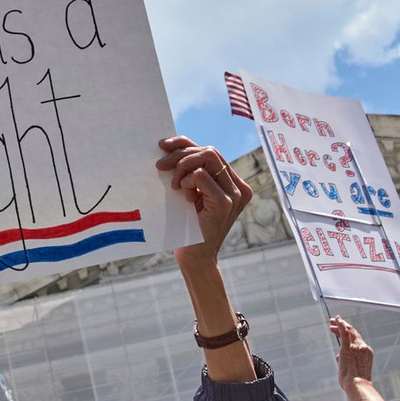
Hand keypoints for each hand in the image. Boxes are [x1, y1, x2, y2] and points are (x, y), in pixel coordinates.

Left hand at [157, 137, 251, 267]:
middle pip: (209, 151)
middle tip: (159, 166)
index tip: (162, 146)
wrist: (195, 257)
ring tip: (174, 185)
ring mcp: (235, 194)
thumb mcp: (190, 193)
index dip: (185, 143)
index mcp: (233, 182)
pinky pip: (202, 175)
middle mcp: (239, 186)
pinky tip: (183, 196)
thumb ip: (189, 172)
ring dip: (183, 166)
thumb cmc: (187, 225)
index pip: (210, 151)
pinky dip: (187, 181)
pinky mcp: (226, 202)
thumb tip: (169, 146)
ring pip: (208, 157)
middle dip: (180, 154)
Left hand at [329, 316, 373, 388]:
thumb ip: (346, 361)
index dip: (349, 334)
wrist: (358, 385)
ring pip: (348, 331)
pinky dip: (340, 324)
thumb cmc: (355, 383)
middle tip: (334, 324)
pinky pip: (344, 331)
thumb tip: (339, 357)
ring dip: (340, 325)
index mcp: (367, 353)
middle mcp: (363, 347)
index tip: (341, 332)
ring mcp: (356, 346)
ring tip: (332, 322)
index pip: (357, 340)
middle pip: (353, 333)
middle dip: (343, 327)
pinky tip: (336, 320)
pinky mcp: (347, 347)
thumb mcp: (353, 370)